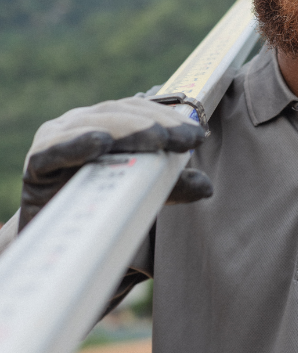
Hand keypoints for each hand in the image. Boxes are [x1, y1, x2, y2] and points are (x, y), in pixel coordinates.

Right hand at [19, 97, 212, 230]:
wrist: (55, 242)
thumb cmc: (101, 208)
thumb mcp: (143, 196)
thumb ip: (170, 186)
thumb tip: (206, 186)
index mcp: (107, 123)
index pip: (140, 110)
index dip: (169, 118)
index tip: (196, 135)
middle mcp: (81, 123)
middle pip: (120, 112)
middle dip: (156, 124)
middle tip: (184, 139)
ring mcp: (56, 138)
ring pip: (93, 124)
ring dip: (127, 130)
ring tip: (157, 139)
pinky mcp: (36, 163)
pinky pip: (55, 150)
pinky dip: (77, 144)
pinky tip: (100, 142)